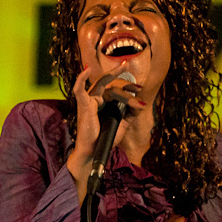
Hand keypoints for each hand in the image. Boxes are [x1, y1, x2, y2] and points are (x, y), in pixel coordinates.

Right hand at [66, 65, 144, 201]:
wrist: (95, 151)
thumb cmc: (105, 137)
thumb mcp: (123, 124)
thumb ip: (131, 113)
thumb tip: (142, 102)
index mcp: (104, 102)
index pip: (116, 89)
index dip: (128, 87)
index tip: (140, 88)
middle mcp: (96, 99)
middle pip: (112, 87)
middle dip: (123, 80)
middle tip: (135, 79)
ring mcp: (89, 100)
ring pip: (107, 89)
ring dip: (123, 92)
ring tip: (136, 89)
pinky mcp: (83, 104)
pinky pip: (79, 89)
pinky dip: (81, 78)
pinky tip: (87, 70)